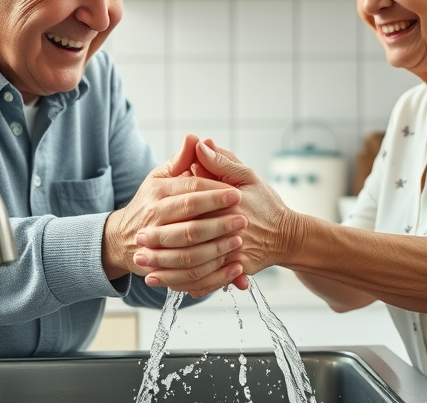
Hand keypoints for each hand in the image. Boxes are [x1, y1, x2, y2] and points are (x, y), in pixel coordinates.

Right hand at [102, 134, 247, 294]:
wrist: (125, 238)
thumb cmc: (151, 203)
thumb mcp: (160, 177)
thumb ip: (181, 160)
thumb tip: (195, 138)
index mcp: (157, 193)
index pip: (190, 191)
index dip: (215, 192)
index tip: (237, 193)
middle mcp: (154, 219)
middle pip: (190, 222)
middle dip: (219, 221)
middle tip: (243, 218)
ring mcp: (156, 246)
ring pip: (189, 250)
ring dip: (217, 247)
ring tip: (239, 240)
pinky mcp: (161, 268)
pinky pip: (188, 275)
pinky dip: (213, 274)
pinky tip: (233, 267)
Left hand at [135, 138, 300, 295]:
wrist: (287, 236)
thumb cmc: (266, 204)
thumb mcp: (248, 176)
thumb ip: (221, 161)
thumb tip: (199, 142)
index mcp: (232, 202)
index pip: (196, 202)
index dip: (171, 206)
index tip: (148, 208)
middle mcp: (233, 229)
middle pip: (190, 236)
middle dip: (162, 240)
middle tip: (139, 240)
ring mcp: (235, 252)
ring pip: (195, 264)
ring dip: (168, 268)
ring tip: (144, 268)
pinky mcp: (236, 270)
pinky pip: (207, 280)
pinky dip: (185, 284)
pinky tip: (167, 284)